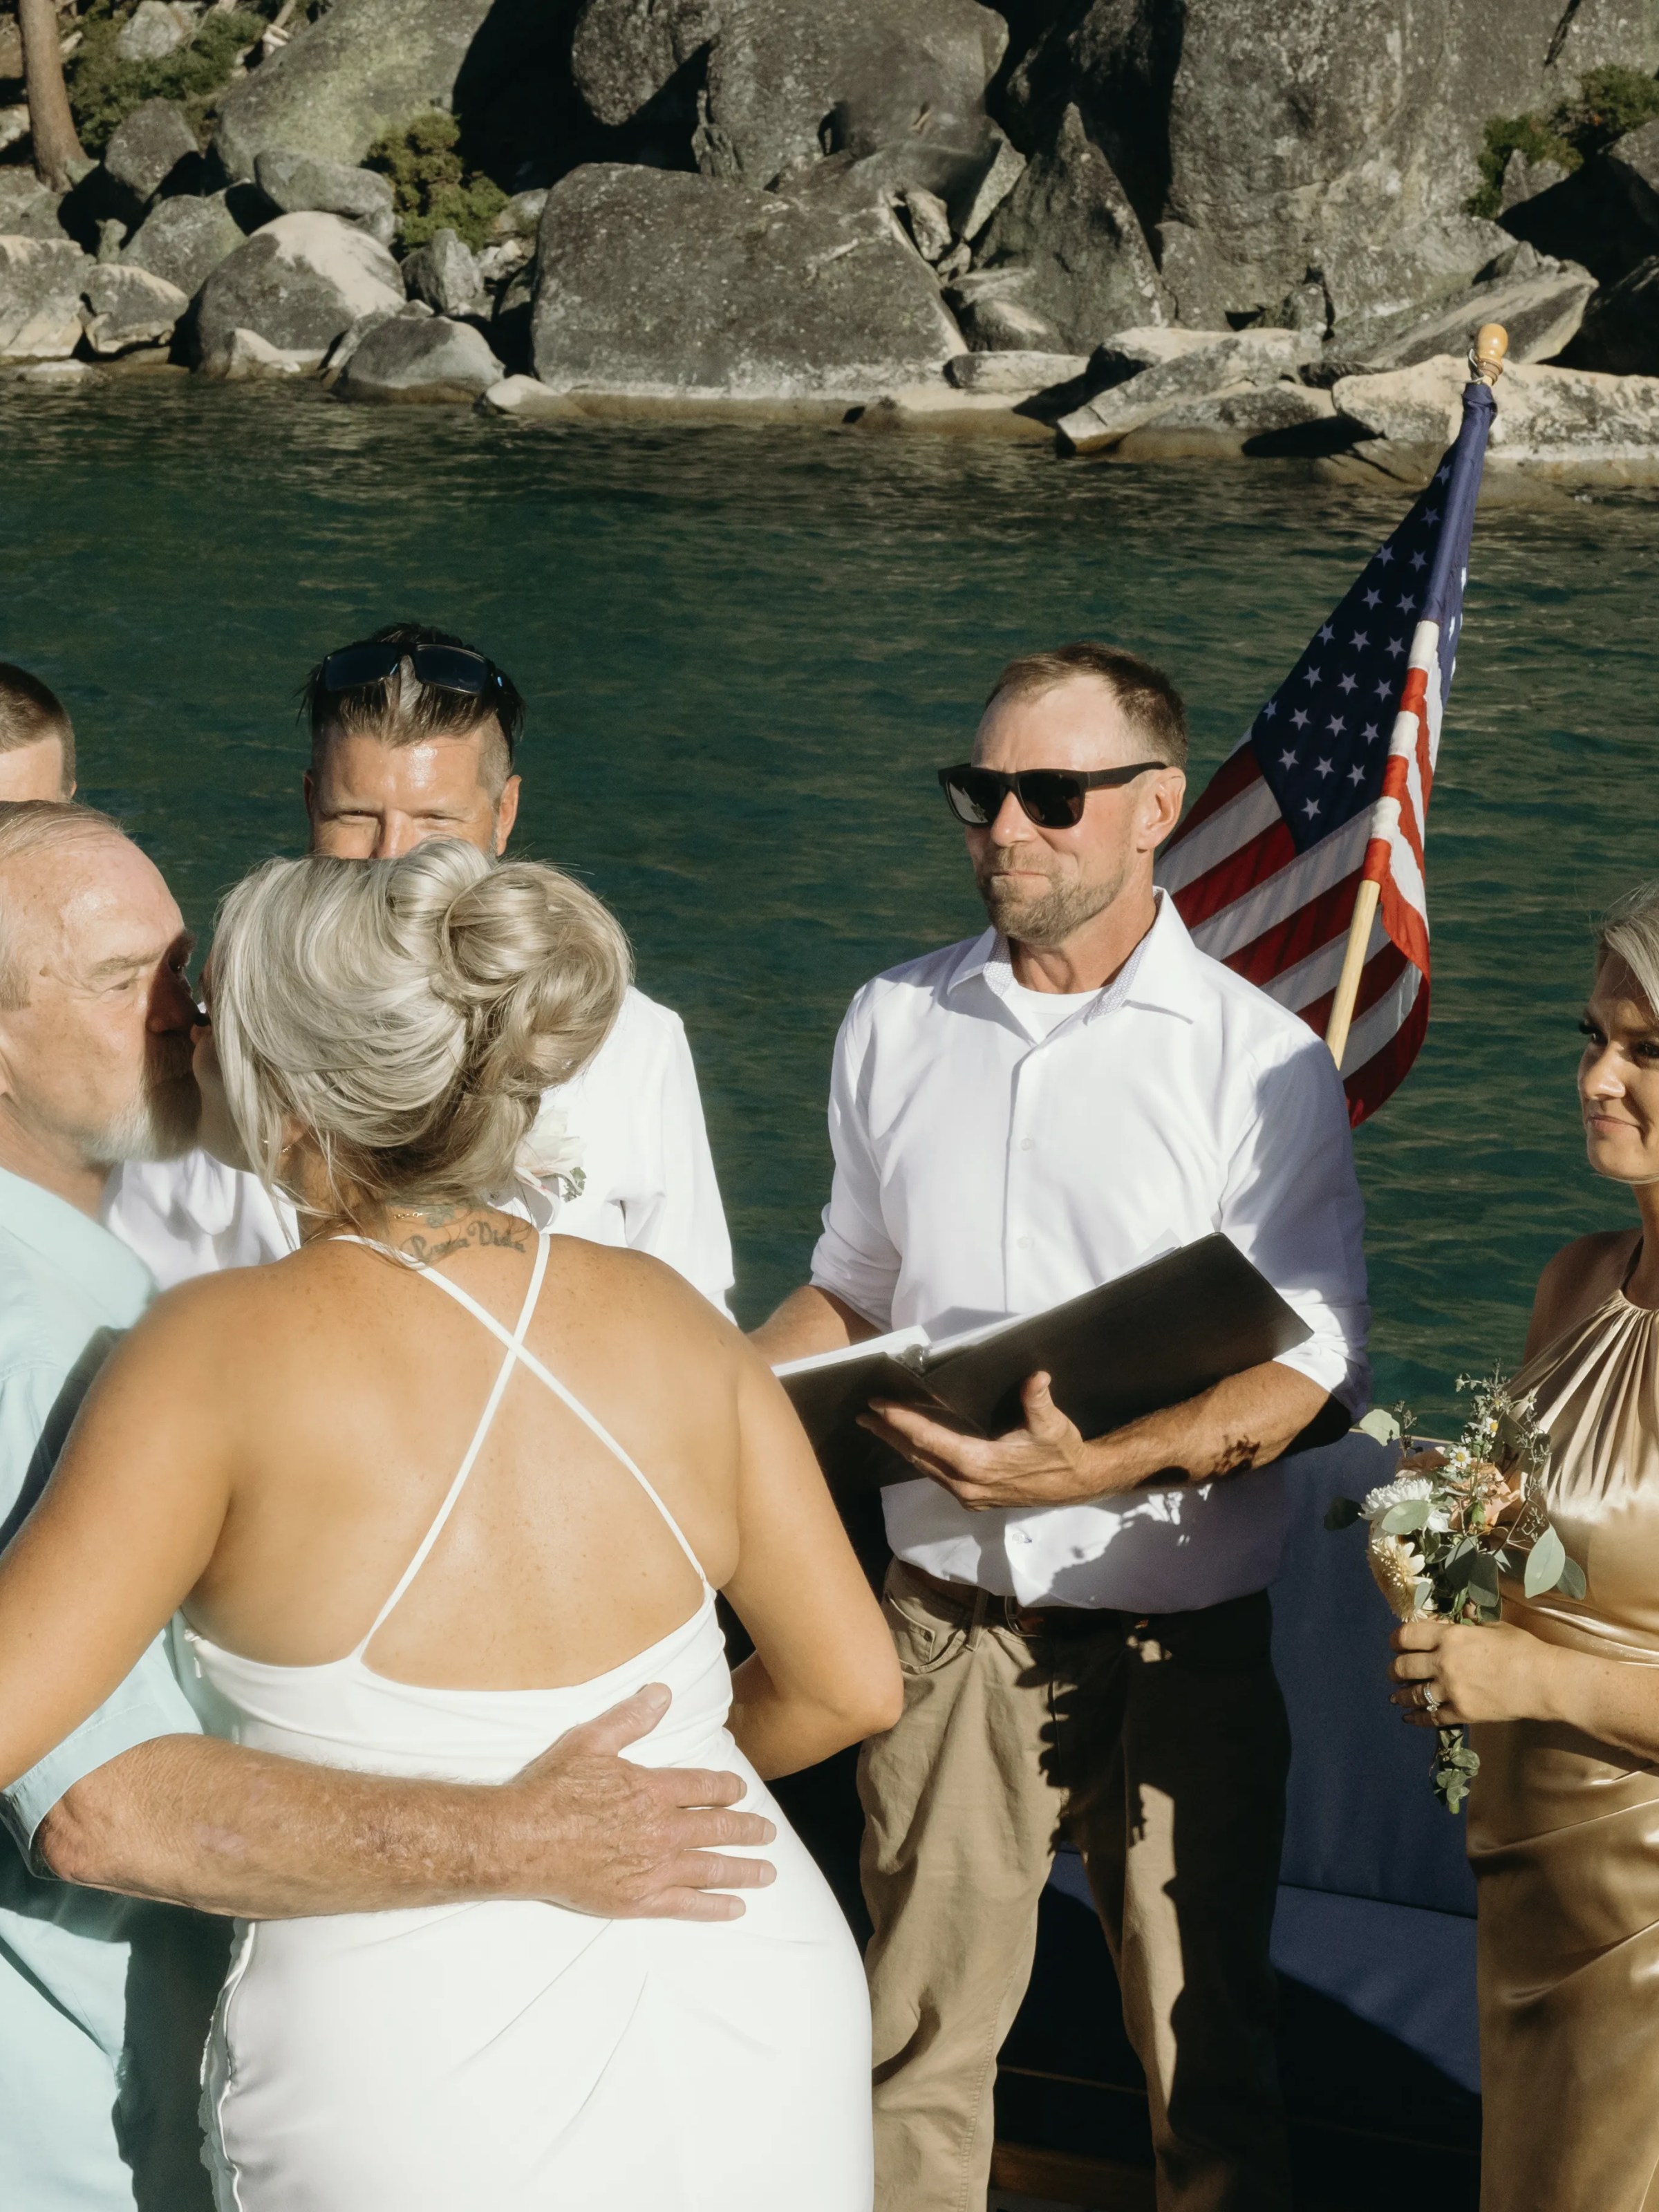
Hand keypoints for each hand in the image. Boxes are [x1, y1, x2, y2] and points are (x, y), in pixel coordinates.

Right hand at [505, 1684, 776, 1920]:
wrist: (521, 1841)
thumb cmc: (552, 1789)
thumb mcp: (591, 1741)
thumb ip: (631, 1719)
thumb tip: (663, 1692)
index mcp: (653, 1790)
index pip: (705, 1788)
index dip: (728, 1789)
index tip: (742, 1791)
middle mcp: (661, 1830)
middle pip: (718, 1829)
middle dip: (748, 1830)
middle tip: (769, 1833)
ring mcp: (652, 1868)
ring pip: (711, 1869)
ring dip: (743, 1869)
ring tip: (768, 1873)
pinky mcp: (638, 1900)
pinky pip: (686, 1905)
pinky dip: (714, 1907)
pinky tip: (736, 1908)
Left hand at [860, 1372, 1125, 1510]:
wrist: (1077, 1484)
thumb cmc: (1062, 1451)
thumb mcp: (1052, 1425)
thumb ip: (1038, 1401)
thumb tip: (1036, 1379)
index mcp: (980, 1464)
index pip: (929, 1439)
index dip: (901, 1421)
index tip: (878, 1406)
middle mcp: (967, 1484)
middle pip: (918, 1456)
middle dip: (889, 1434)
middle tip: (864, 1415)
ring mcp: (969, 1495)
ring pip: (925, 1469)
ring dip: (901, 1447)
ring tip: (877, 1428)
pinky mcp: (974, 1499)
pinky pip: (937, 1477)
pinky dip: (920, 1459)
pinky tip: (911, 1447)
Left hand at [1389, 1618, 1554, 1727]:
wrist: (1544, 1681)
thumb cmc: (1522, 1648)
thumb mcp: (1493, 1626)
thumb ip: (1469, 1623)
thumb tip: (1459, 1612)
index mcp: (1450, 1636)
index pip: (1407, 1635)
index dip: (1396, 1640)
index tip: (1394, 1644)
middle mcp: (1444, 1662)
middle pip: (1404, 1666)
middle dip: (1394, 1670)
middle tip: (1393, 1672)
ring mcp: (1452, 1689)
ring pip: (1413, 1694)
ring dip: (1400, 1695)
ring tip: (1395, 1697)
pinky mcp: (1463, 1713)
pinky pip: (1432, 1717)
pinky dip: (1417, 1718)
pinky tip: (1409, 1718)